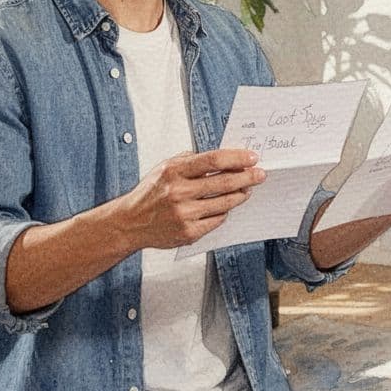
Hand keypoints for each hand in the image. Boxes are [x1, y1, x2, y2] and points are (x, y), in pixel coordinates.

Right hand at [123, 149, 265, 248]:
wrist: (130, 222)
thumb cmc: (151, 192)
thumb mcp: (165, 167)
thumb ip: (191, 161)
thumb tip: (224, 157)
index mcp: (174, 171)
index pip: (213, 160)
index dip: (237, 158)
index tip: (252, 157)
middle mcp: (179, 192)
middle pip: (224, 183)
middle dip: (247, 177)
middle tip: (260, 174)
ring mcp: (184, 214)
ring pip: (224, 203)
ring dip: (241, 195)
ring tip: (247, 190)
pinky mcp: (188, 233)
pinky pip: (217, 221)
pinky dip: (224, 212)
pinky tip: (226, 207)